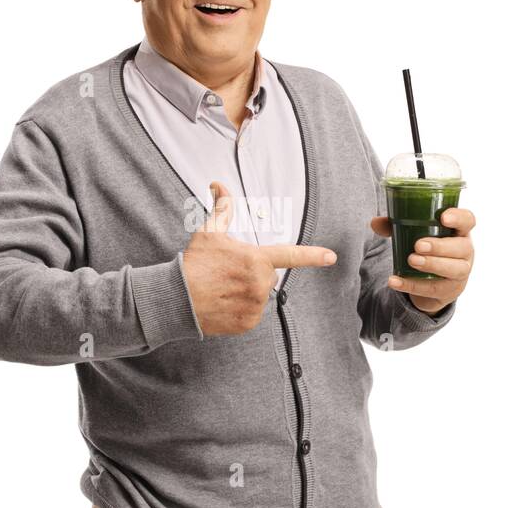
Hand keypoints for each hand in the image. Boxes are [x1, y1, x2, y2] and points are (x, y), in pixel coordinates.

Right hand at [182, 181, 338, 335]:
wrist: (177, 299)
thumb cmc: (194, 264)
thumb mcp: (208, 232)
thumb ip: (222, 208)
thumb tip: (219, 185)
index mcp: (255, 259)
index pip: (290, 255)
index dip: (312, 256)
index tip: (330, 257)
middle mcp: (259, 283)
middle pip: (269, 276)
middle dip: (255, 273)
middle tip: (230, 273)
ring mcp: (255, 305)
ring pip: (261, 295)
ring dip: (248, 292)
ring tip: (224, 289)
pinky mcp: (248, 323)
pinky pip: (253, 314)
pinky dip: (242, 310)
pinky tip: (224, 303)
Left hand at [369, 207, 475, 313]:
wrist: (434, 284)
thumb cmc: (428, 250)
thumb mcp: (415, 235)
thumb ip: (395, 227)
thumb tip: (375, 222)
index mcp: (459, 231)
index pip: (468, 220)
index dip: (459, 218)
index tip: (443, 217)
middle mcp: (465, 251)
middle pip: (461, 247)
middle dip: (440, 246)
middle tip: (418, 245)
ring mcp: (460, 273)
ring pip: (454, 269)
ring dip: (432, 264)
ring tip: (412, 260)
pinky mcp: (449, 291)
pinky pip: (432, 289)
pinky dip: (412, 285)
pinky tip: (395, 281)